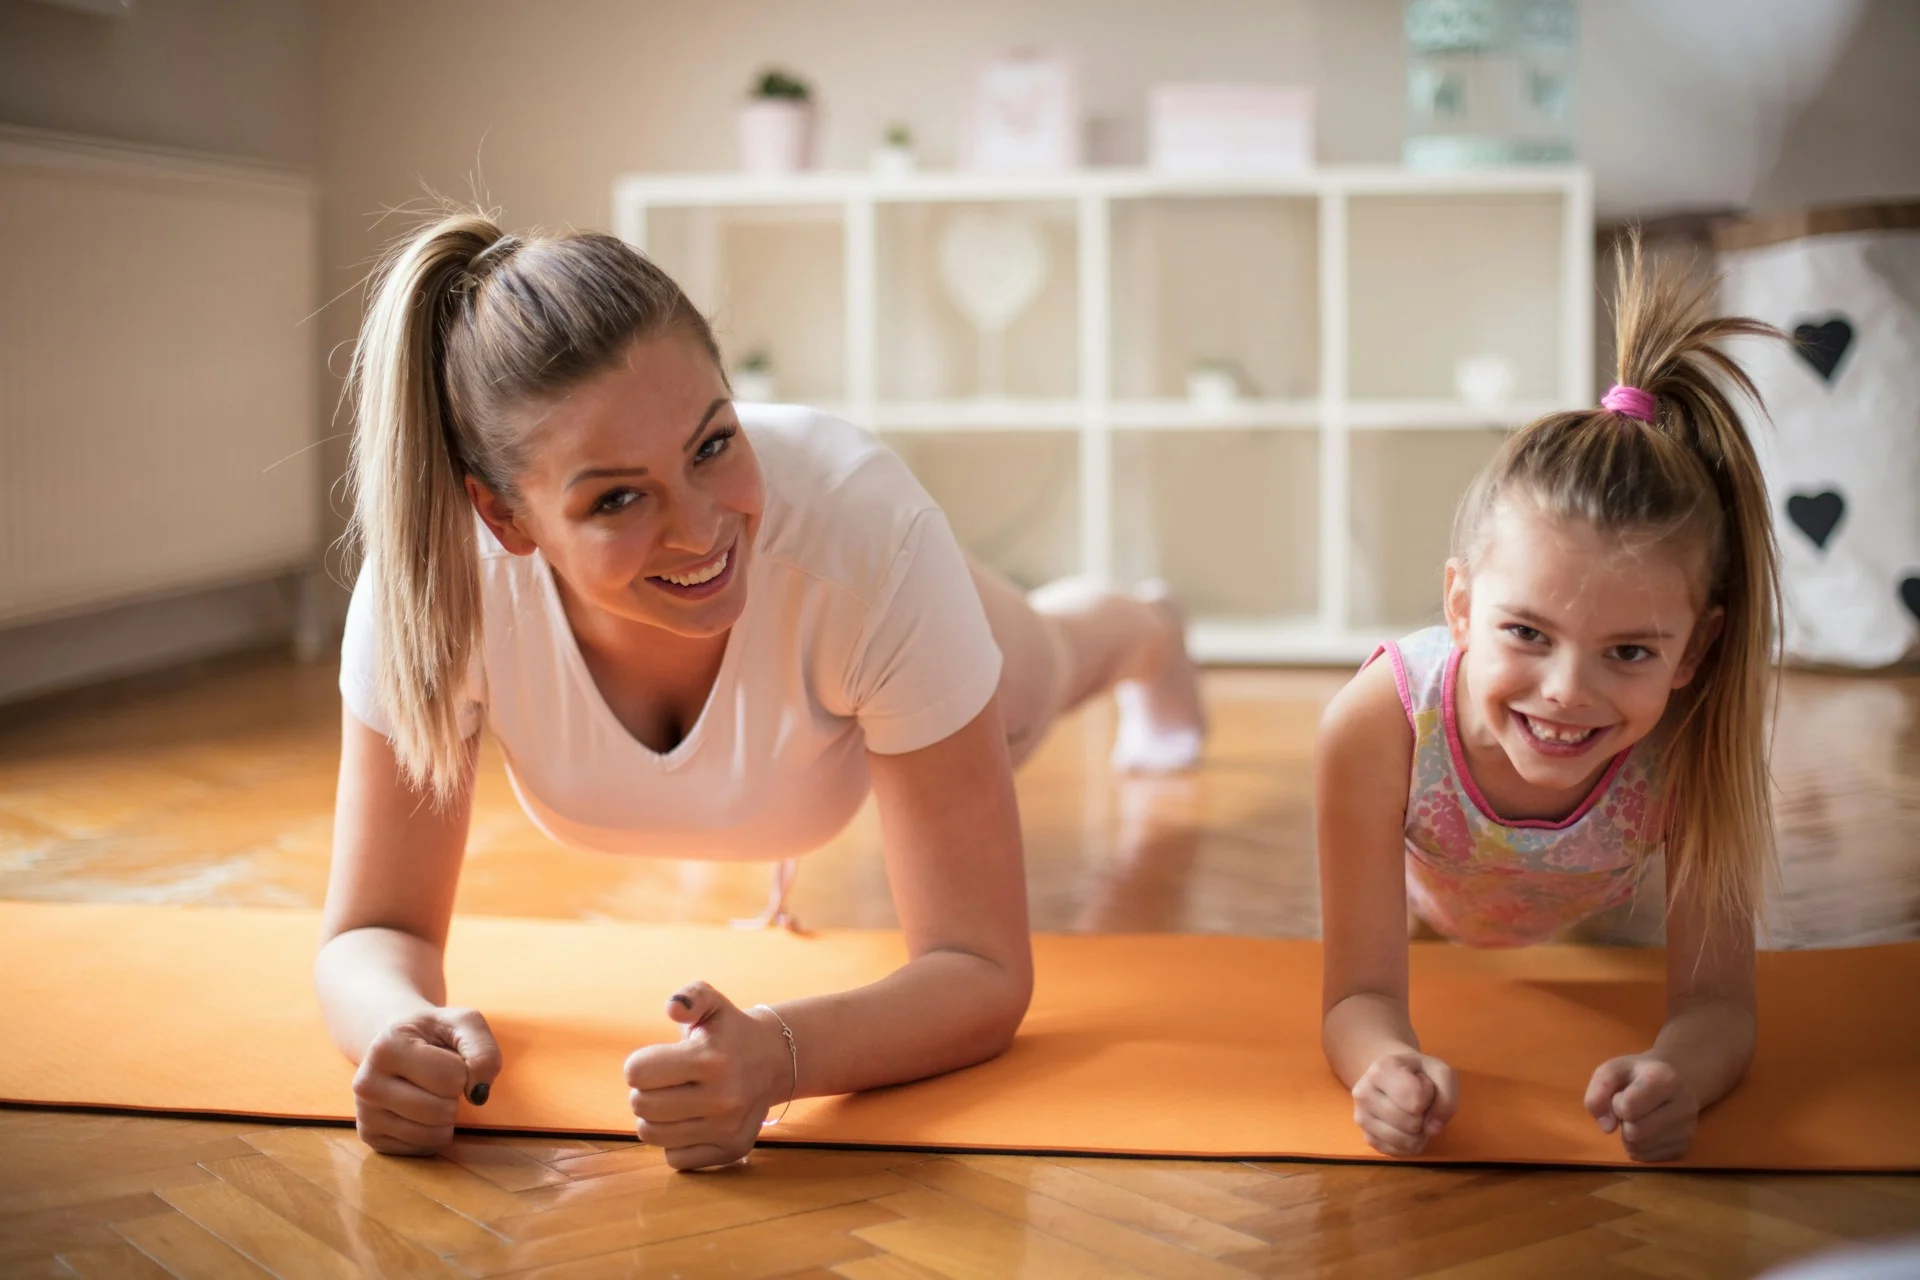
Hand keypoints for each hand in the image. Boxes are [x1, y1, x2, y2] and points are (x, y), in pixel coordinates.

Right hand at [352, 1007, 500, 1155]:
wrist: (396, 1043)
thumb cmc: (434, 1033)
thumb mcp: (464, 1024)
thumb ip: (483, 1051)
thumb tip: (478, 1094)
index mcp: (386, 1047)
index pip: (451, 1078)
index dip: (463, 1070)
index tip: (447, 1057)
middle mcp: (366, 1083)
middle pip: (442, 1111)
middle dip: (455, 1095)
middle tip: (440, 1078)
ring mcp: (364, 1114)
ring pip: (433, 1135)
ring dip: (447, 1116)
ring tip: (431, 1092)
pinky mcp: (371, 1137)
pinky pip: (423, 1148)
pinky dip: (434, 1132)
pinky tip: (421, 1110)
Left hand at [625, 982, 790, 1170]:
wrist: (774, 1059)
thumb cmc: (728, 1031)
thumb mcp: (710, 1002)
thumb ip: (689, 997)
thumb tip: (673, 1008)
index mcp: (711, 1058)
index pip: (636, 1073)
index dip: (639, 1064)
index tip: (658, 1059)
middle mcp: (723, 1097)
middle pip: (640, 1106)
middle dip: (645, 1091)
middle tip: (666, 1081)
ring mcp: (728, 1127)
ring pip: (652, 1135)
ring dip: (656, 1118)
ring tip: (676, 1100)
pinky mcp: (732, 1150)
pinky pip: (674, 1158)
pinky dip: (676, 1143)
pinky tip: (692, 1121)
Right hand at [1351, 1051, 1457, 1155]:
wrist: (1392, 1076)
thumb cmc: (1418, 1074)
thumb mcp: (1441, 1074)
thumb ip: (1447, 1098)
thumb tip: (1432, 1129)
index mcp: (1381, 1070)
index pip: (1416, 1100)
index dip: (1429, 1097)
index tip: (1422, 1084)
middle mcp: (1363, 1093)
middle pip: (1410, 1123)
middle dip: (1423, 1117)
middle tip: (1418, 1102)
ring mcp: (1361, 1118)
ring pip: (1404, 1141)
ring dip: (1419, 1133)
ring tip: (1412, 1114)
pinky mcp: (1367, 1138)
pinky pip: (1399, 1153)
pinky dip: (1410, 1144)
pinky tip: (1405, 1127)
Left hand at [1585, 1054, 1698, 1162]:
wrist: (1671, 1080)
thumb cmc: (1637, 1075)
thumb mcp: (1612, 1070)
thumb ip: (1598, 1091)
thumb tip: (1606, 1127)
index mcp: (1666, 1079)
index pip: (1628, 1108)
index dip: (1616, 1103)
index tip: (1623, 1094)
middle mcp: (1685, 1106)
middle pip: (1635, 1132)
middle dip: (1623, 1122)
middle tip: (1630, 1109)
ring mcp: (1688, 1130)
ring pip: (1640, 1148)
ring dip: (1628, 1136)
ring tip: (1638, 1118)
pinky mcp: (1685, 1148)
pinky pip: (1647, 1159)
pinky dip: (1638, 1147)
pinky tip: (1647, 1130)